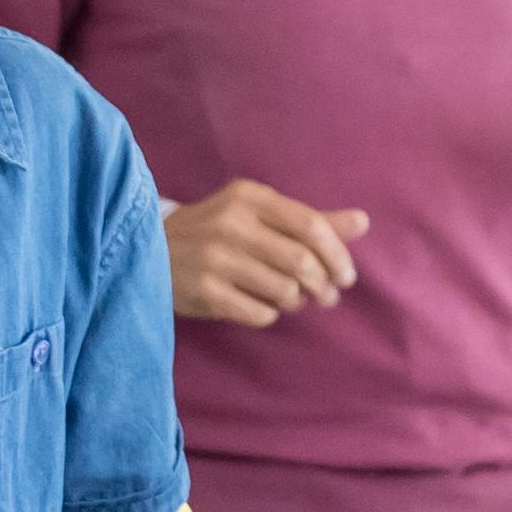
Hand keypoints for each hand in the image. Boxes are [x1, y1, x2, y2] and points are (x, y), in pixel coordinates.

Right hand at [166, 179, 367, 323]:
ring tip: (290, 299)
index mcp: (249, 197)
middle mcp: (231, 223)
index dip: (337, 255)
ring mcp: (215, 258)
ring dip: (296, 302)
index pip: (311, 226)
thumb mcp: (257, 216)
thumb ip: (309, 220)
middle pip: (302, 262)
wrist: (148, 251)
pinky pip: (261, 313)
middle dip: (324, 286)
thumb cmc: (216, 234)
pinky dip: (269, 314)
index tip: (345, 276)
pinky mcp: (205, 292)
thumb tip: (363, 222)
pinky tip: (260, 306)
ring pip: (285, 291)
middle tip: (327, 297)